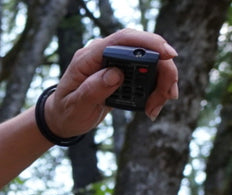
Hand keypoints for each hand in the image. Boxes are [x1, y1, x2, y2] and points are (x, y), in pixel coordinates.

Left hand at [47, 29, 180, 135]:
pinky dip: (156, 88)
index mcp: (88, 57)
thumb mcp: (75, 106)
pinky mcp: (124, 70)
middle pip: (143, 49)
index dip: (147, 43)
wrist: (63, 117)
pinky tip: (153, 106)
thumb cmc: (66, 112)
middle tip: (169, 95)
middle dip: (163, 70)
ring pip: (151, 62)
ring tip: (155, 107)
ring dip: (161, 83)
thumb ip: (92, 90)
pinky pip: (148, 73)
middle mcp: (104, 54)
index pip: (121, 40)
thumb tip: (115, 74)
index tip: (168, 55)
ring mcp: (116, 61)